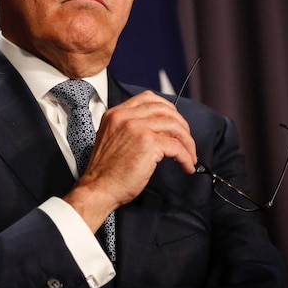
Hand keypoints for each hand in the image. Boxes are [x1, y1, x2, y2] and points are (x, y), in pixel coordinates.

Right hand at [65, 90, 197, 230]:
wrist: (98, 189)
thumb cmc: (106, 172)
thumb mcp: (113, 139)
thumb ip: (130, 128)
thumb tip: (159, 129)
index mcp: (116, 114)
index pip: (148, 98)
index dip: (167, 109)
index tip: (175, 122)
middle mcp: (125, 117)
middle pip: (165, 109)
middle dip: (181, 125)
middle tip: (186, 141)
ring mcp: (136, 128)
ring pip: (174, 126)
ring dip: (187, 142)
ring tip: (189, 156)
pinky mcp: (147, 143)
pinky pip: (176, 146)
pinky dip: (185, 156)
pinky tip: (186, 166)